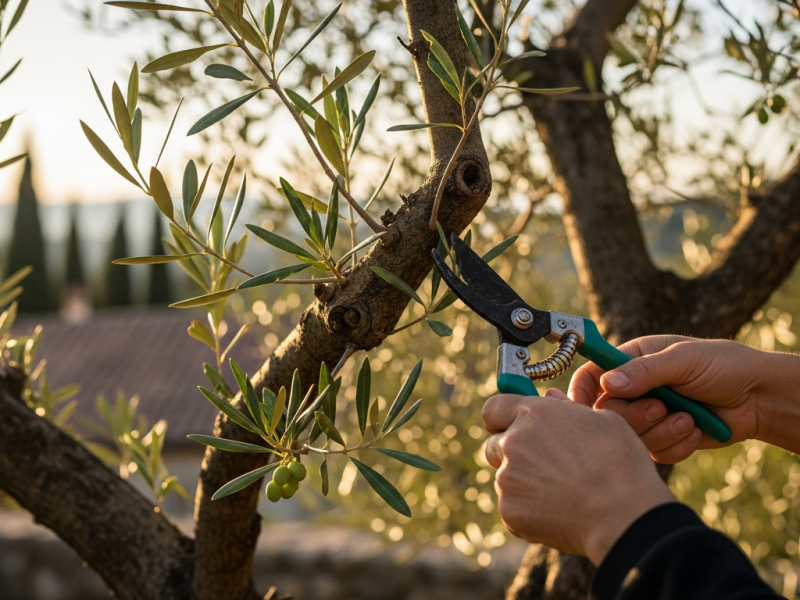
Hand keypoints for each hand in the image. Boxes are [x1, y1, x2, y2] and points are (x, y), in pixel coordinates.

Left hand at [482, 390, 674, 564]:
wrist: (624, 515)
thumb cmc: (620, 464)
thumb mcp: (602, 421)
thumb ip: (566, 408)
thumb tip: (549, 399)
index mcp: (533, 415)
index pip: (493, 408)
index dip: (500, 417)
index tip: (509, 425)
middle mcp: (512, 443)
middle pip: (494, 444)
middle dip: (511, 452)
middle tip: (543, 464)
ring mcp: (507, 479)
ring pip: (505, 477)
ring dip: (523, 482)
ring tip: (561, 492)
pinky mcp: (510, 511)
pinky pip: (512, 506)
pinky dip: (528, 509)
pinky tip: (559, 513)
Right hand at [568, 336, 798, 462]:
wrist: (760, 398)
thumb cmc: (724, 367)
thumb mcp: (683, 360)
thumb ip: (645, 370)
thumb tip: (608, 383)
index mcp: (633, 360)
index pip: (592, 375)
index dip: (581, 392)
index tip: (583, 408)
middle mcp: (635, 389)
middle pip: (607, 413)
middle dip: (635, 416)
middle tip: (662, 407)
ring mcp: (649, 415)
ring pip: (630, 437)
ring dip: (661, 431)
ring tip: (687, 419)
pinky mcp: (664, 439)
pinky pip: (654, 453)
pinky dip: (676, 445)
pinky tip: (695, 431)